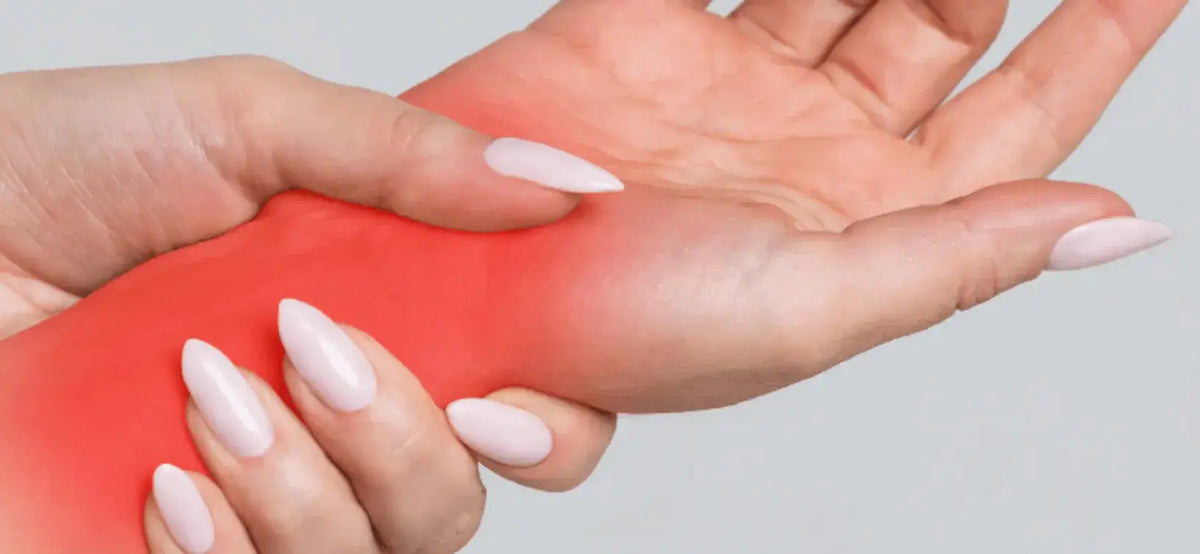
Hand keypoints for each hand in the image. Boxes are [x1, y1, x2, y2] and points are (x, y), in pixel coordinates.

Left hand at [0, 55, 618, 544]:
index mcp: (378, 320)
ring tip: (205, 389)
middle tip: (316, 351)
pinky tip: (162, 478)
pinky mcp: (191, 549)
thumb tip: (561, 186)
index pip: (521, 412)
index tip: (495, 395)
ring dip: (300, 485)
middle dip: (402, 446)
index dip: (543, 427)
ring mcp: (258, 499)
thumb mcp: (250, 123)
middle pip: (452, 505)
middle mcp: (329, 422)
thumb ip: (411, 156)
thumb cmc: (57, 167)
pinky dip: (225, 542)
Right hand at [386, 0, 1183, 409]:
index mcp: (867, 219)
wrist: (444, 292)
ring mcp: (729, 78)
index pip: (1023, 120)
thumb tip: (1118, 228)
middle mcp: (808, 144)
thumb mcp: (810, 306)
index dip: (1100, 43)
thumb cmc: (615, 333)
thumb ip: (964, 258)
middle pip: (948, 24)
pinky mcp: (645, 25)